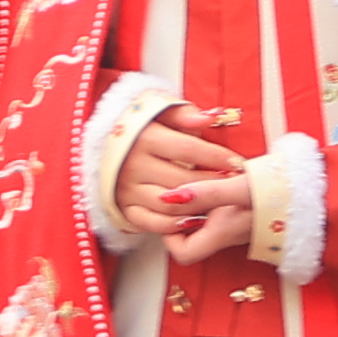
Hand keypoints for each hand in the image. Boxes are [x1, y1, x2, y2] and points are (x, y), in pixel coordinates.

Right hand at [115, 103, 252, 261]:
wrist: (99, 143)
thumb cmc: (141, 126)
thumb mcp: (160, 111)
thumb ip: (186, 114)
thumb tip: (212, 117)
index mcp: (144, 138)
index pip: (189, 149)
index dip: (217, 157)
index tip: (238, 162)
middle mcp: (134, 165)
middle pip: (182, 180)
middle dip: (212, 184)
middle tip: (233, 185)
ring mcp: (127, 190)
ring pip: (170, 206)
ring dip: (197, 207)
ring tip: (217, 201)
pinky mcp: (124, 208)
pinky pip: (152, 224)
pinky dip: (175, 225)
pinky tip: (194, 219)